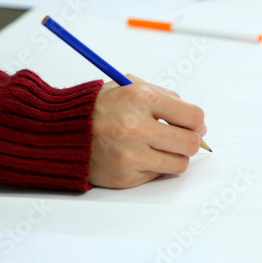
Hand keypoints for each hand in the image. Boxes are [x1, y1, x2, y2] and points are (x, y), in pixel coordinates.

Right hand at [89, 74, 206, 188]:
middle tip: (182, 136)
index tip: (194, 123)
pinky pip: (158, 174)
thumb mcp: (129, 85)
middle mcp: (136, 128)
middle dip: (191, 140)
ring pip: (179, 164)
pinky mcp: (125, 177)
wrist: (63, 131)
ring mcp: (130, 156)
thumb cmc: (99, 107)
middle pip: (190, 143)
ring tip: (160, 146)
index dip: (197, 121)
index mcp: (141, 99)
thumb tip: (196, 120)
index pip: (193, 117)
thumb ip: (164, 96)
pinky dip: (155, 165)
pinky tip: (140, 155)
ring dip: (175, 155)